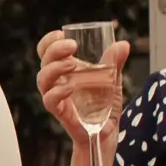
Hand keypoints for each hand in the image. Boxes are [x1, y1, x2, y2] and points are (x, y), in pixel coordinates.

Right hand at [36, 29, 125, 149]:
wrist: (106, 132)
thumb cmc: (105, 104)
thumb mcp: (112, 79)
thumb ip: (115, 62)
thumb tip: (123, 44)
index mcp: (66, 68)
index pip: (48, 50)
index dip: (49, 41)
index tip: (61, 34)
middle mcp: (58, 80)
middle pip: (44, 60)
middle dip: (54, 49)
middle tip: (72, 45)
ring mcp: (57, 96)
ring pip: (42, 79)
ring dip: (54, 68)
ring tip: (72, 65)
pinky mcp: (60, 112)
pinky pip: (49, 100)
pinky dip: (57, 92)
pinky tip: (71, 87)